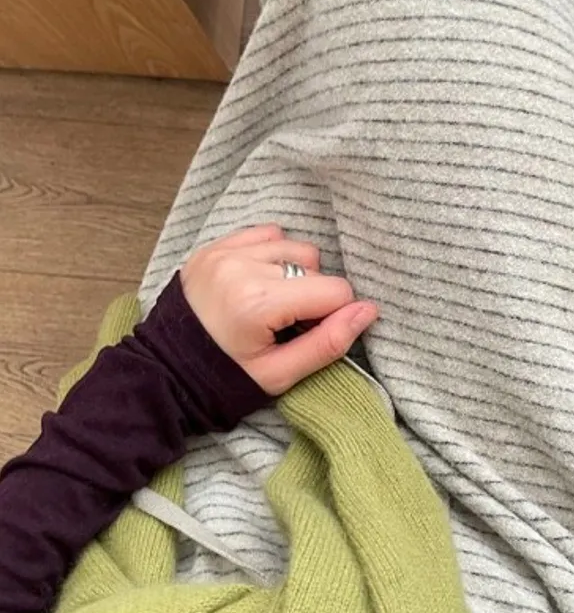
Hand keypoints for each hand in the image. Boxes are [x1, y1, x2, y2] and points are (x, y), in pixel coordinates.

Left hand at [180, 224, 378, 395]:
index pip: (334, 291)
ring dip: (294, 273)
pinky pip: (266, 234)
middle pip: (315, 266)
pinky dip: (273, 255)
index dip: (332, 315)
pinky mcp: (215, 246)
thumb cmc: (223, 379)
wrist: (166, 372)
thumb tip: (368, 311)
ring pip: (293, 246)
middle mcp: (242, 267)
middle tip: (286, 325)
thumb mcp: (280, 374)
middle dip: (311, 296)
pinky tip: (260, 283)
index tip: (307, 334)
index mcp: (257, 303)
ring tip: (273, 304)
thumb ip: (328, 343)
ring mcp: (225, 252)